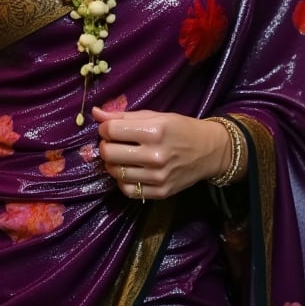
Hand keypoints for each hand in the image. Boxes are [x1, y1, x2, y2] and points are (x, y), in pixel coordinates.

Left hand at [92, 106, 228, 201]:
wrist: (210, 150)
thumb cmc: (181, 128)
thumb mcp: (156, 116)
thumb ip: (124, 116)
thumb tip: (95, 113)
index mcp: (155, 131)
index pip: (111, 131)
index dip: (104, 129)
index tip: (110, 129)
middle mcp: (155, 155)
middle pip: (109, 153)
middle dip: (105, 146)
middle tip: (114, 143)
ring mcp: (158, 177)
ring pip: (116, 172)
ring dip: (113, 163)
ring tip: (122, 156)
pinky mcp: (160, 192)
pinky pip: (127, 190)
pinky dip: (123, 180)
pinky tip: (130, 171)